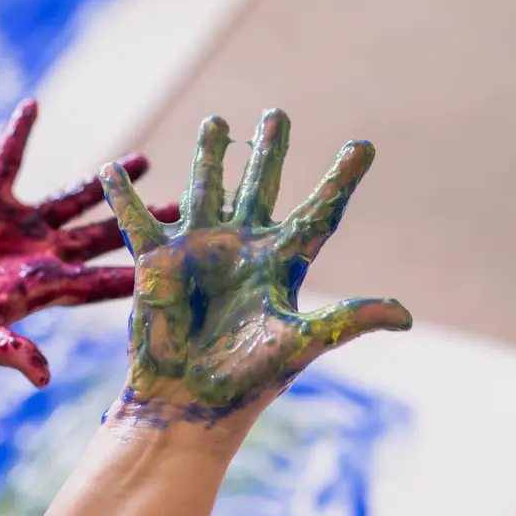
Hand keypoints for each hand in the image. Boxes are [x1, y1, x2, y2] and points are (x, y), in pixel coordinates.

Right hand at [0, 99, 179, 386]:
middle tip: (182, 207)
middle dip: (141, 220)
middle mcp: (42, 254)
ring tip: (142, 162)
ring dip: (105, 181)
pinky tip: (32, 106)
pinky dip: (17, 136)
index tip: (178, 262)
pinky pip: (7, 163)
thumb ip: (8, 350)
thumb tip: (43, 378)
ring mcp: (19, 228)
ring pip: (72, 197)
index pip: (103, 279)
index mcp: (46, 286)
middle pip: (104, 234)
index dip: (139, 270)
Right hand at [100, 109, 411, 432]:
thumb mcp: (300, 343)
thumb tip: (404, 315)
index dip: (340, 179)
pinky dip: (124, 196)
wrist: (190, 401)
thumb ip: (346, 321)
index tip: (364, 145)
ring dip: (209, 156)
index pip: (318, 213)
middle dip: (268, 149)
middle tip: (277, 113)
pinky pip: (137, 220)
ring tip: (216, 119)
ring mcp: (199, 251)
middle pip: (259, 187)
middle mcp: (243, 249)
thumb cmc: (248, 379)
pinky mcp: (157, 262)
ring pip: (206, 189)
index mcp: (281, 264)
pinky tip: (112, 167)